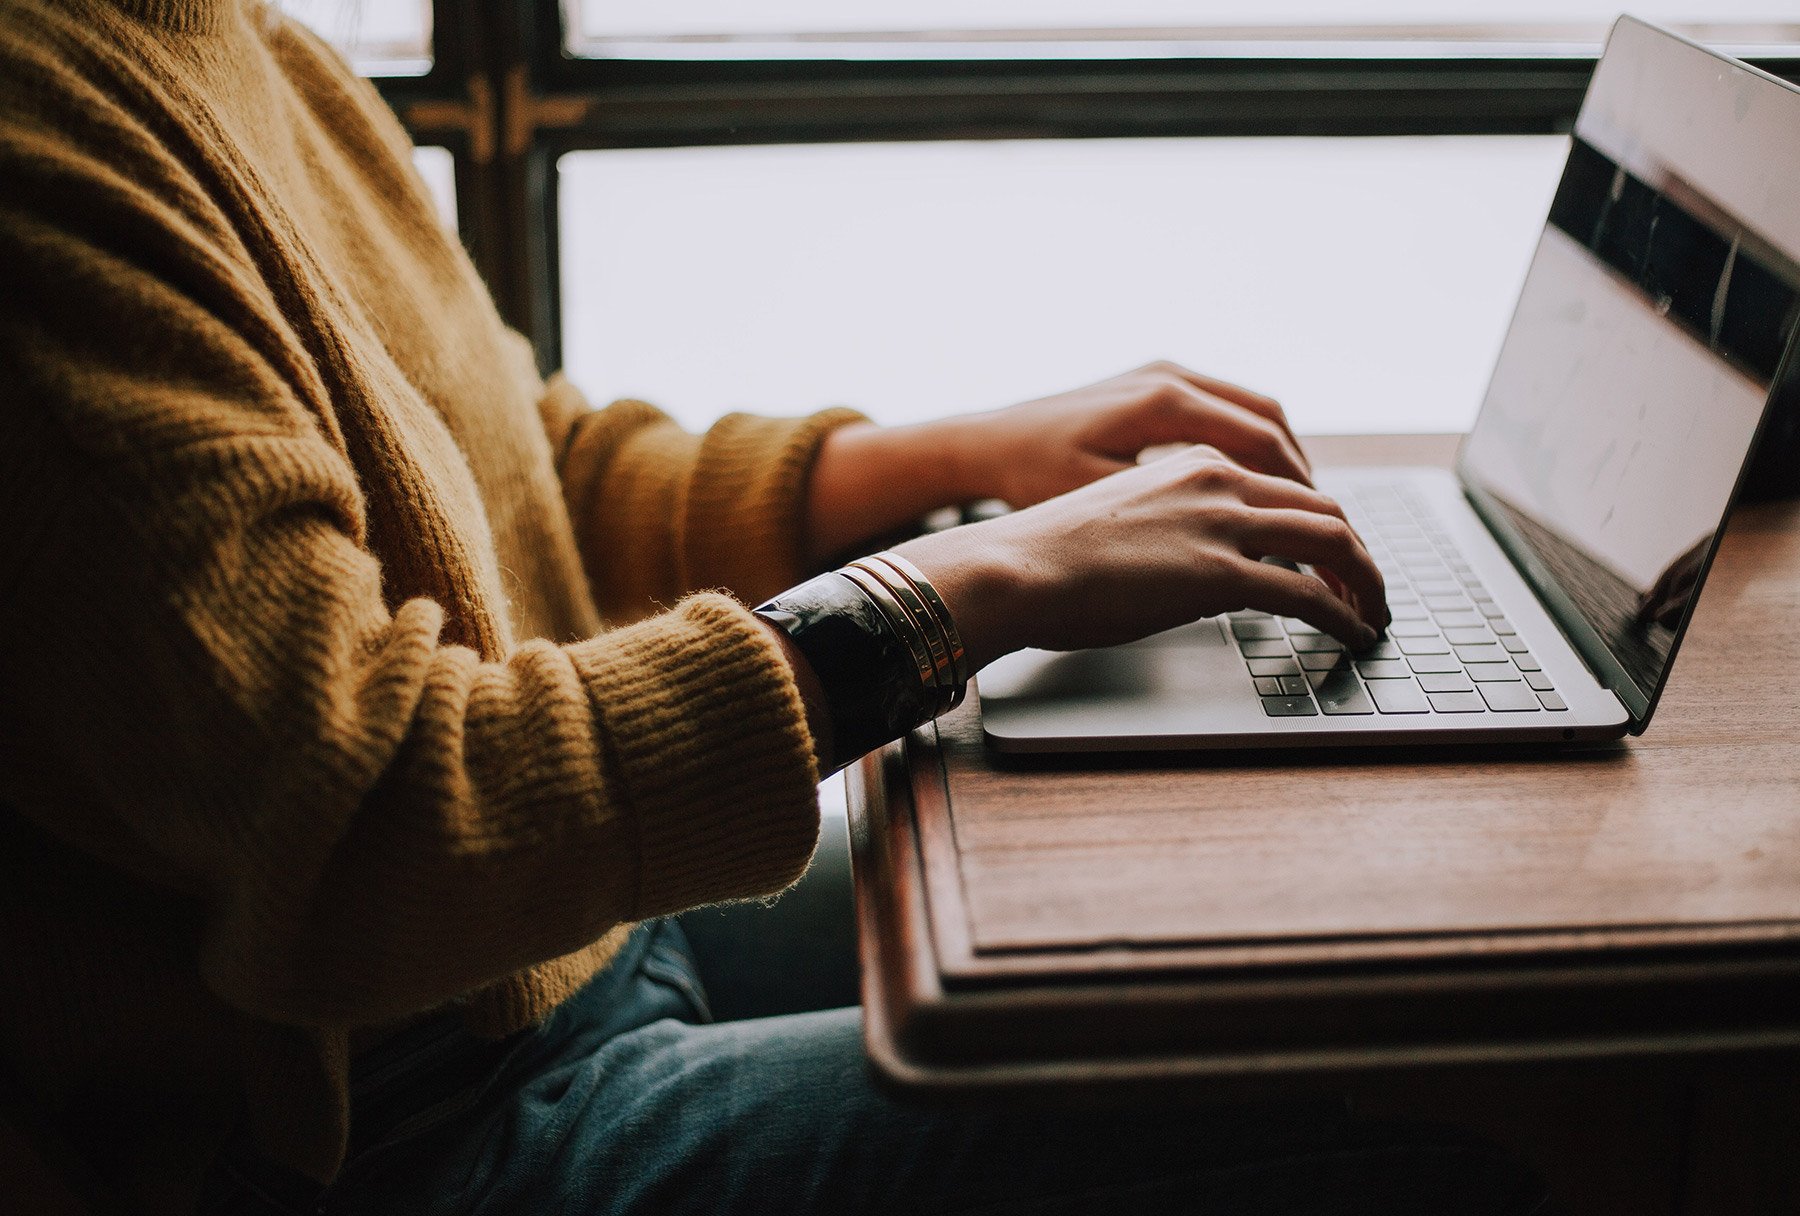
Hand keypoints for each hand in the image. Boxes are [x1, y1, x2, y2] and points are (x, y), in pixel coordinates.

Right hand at [893, 445, 1386, 673]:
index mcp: (1193, 462)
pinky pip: (1310, 593)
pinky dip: (1344, 614)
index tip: (1333, 557)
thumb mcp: (1123, 521)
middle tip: (1369, 589)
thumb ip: (1173, 530)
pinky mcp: (1220, 573)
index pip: (1284, 486)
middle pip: (1323, 508)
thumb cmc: (1047, 555)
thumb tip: (1198, 571)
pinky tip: (1353, 634)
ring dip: (1365, 581)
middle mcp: (1217, 480)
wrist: (1013, 566)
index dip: (1321, 524)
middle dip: (1358, 553)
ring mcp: (1222, 523)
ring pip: (1333, 541)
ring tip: (1373, 614)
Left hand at [961, 361, 1311, 509]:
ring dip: (1282, 458)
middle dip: (1302, 476)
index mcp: (1163, 402)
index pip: (1261, 442)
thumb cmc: (1032, 477)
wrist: (986, 443)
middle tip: (1325, 524)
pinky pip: (1225, 408)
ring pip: (1253, 411)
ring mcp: (1163, 374)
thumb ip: (1173, 517)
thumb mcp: (1102, 502)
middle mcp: (1170, 377)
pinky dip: (1251, 445)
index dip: (1300, 491)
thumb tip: (1241, 548)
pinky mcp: (1153, 383)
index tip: (1320, 530)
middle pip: (1268, 421)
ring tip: (1300, 509)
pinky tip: (1255, 485)